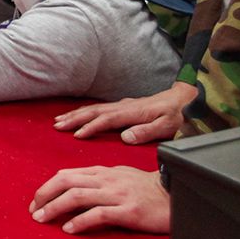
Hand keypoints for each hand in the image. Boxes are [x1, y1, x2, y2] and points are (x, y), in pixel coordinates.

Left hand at [29, 165, 169, 234]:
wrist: (176, 195)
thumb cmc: (148, 188)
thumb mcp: (120, 177)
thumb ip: (98, 180)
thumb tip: (74, 186)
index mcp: (103, 172)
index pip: (68, 174)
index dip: (48, 186)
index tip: (37, 199)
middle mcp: (106, 180)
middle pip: (66, 181)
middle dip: (45, 194)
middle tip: (33, 209)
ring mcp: (117, 194)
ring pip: (77, 196)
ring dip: (55, 207)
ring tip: (42, 219)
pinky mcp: (128, 211)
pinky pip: (99, 214)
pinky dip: (80, 221)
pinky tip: (69, 228)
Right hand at [53, 80, 196, 142]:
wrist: (182, 100)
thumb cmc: (175, 115)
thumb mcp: (167, 126)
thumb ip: (146, 132)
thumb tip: (125, 138)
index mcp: (132, 112)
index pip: (106, 120)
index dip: (91, 127)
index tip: (77, 135)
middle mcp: (123, 106)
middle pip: (94, 111)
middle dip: (74, 118)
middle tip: (57, 125)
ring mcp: (121, 105)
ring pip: (93, 109)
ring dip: (75, 114)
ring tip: (59, 120)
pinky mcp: (122, 107)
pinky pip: (98, 109)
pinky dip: (84, 112)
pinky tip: (76, 115)